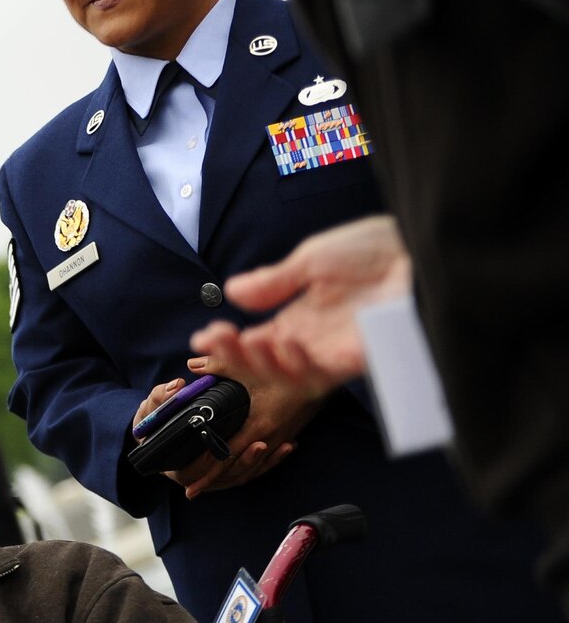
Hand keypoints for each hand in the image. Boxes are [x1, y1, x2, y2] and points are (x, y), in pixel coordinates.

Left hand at [163, 349, 329, 497]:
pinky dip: (252, 467)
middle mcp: (270, 437)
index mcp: (258, 424)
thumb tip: (192, 363)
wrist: (325, 374)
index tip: (190, 488)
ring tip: (210, 483)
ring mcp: (281, 439)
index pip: (226, 456)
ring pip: (252, 467)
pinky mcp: (287, 436)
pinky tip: (242, 470)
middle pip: (237, 468)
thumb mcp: (253, 366)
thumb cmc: (289, 369)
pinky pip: (266, 460)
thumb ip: (220, 365)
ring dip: (232, 475)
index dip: (207, 473)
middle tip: (191, 489)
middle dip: (213, 479)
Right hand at [190, 215, 409, 389]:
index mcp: (302, 316)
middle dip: (235, 356)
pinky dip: (294, 364)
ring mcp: (335, 350)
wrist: (421, 248)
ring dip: (260, 361)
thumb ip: (274, 281)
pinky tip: (282, 344)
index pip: (256, 338)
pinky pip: (319, 374)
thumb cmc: (376, 249)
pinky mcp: (357, 358)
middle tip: (215, 339)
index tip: (202, 338)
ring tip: (247, 339)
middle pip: (265, 362)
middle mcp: (314, 339)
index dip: (226, 343)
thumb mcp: (313, 258)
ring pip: (287, 374)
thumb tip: (231, 291)